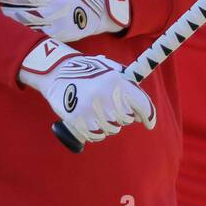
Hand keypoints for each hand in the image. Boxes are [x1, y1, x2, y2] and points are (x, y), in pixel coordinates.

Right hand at [18, 39, 155, 143]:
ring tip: (97, 111)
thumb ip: (126, 85)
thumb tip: (142, 110)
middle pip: (126, 119)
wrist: (56, 73)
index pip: (140, 104)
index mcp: (115, 80)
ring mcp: (90, 109)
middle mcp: (104, 95)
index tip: (149, 123)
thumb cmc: (88, 71)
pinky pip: (96, 136)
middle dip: (123, 116)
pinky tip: (90, 120)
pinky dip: (95, 132)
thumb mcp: (109, 69)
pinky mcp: (77, 120)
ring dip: (108, 124)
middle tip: (112, 109)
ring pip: (111, 129)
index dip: (148, 115)